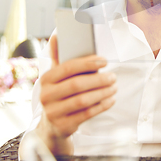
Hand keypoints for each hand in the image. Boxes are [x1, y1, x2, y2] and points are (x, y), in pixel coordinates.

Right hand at [36, 34, 116, 153]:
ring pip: (82, 100)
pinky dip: (101, 106)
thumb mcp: (56, 76)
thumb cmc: (59, 93)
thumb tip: (56, 35)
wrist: (51, 124)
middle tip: (113, 76)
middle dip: (98, 79)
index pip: (68, 67)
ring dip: (102, 93)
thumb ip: (58, 57)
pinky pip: (86, 114)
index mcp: (45, 79)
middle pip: (77, 84)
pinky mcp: (63, 125)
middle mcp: (46, 95)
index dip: (88, 63)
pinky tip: (111, 100)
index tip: (105, 61)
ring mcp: (53, 112)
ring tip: (114, 87)